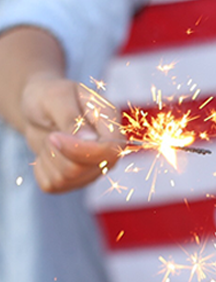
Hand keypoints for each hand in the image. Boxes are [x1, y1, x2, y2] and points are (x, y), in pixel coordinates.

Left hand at [21, 73, 121, 192]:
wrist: (38, 110)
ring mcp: (93, 170)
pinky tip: (48, 152)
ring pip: (66, 178)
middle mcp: (108, 152)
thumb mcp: (55, 97)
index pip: (110, 151)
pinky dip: (41, 168)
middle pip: (82, 169)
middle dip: (56, 151)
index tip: (54, 137)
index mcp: (111, 125)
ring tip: (51, 139)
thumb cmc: (49, 96)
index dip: (81, 150)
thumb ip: (71, 117)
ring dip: (48, 157)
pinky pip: (53, 185)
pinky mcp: (74, 182)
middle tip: (51, 133)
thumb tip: (89, 139)